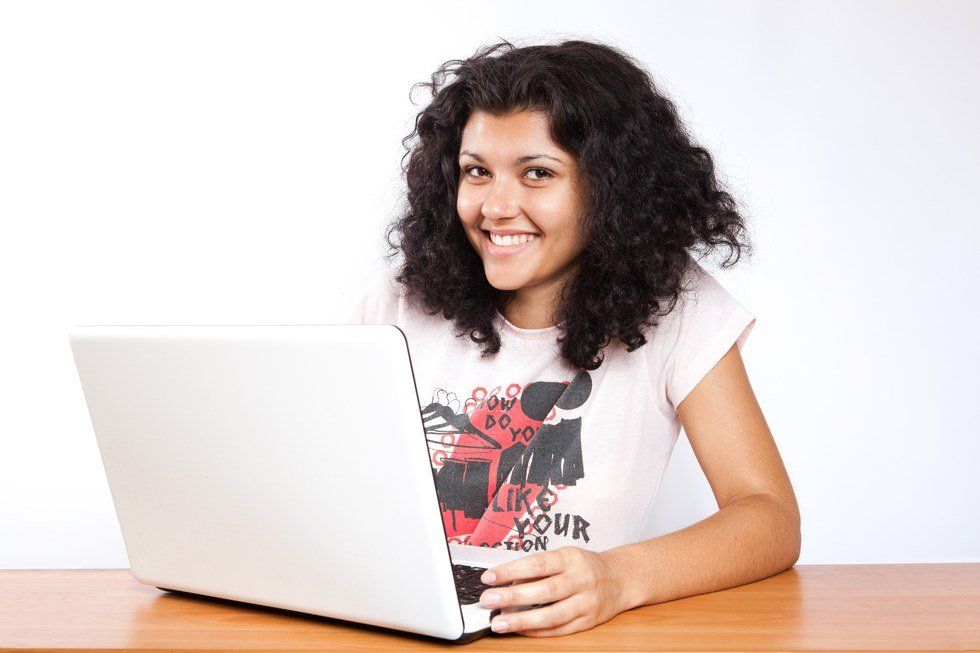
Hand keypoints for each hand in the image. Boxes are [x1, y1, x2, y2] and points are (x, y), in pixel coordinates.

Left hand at [477, 545, 632, 636]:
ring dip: (523, 621)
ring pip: (553, 615)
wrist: (621, 579)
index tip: (489, 577)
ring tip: (499, 623)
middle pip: (545, 590)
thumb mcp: (564, 556)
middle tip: (488, 600)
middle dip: (513, 597)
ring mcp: (587, 602)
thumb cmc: (585, 566)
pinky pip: (560, 629)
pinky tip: (520, 630)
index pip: (537, 564)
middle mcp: (581, 579)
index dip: (511, 571)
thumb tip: (506, 580)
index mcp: (571, 558)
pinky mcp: (589, 621)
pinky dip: (538, 631)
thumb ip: (538, 568)